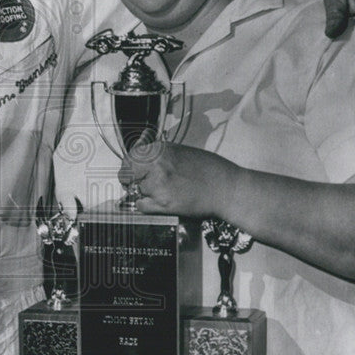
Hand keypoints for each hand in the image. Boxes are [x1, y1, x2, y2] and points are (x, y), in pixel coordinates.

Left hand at [118, 142, 236, 217]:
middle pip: (127, 174)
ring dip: (145, 192)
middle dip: (131, 179)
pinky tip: (159, 201)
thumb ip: (159, 152)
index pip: (130, 156)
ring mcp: (159, 185)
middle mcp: (157, 165)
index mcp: (161, 150)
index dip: (129, 164)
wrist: (226, 188)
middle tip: (140, 182)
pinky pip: (141, 205)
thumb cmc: (209, 169)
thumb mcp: (181, 151)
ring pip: (137, 190)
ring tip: (164, 190)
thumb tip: (141, 149)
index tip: (132, 169)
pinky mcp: (164, 204)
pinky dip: (147, 205)